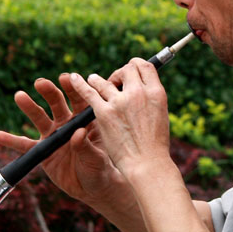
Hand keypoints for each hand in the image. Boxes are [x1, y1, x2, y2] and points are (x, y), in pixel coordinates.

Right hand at [0, 74, 123, 204]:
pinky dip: (12, 141)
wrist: (93, 188)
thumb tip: (79, 133)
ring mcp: (53, 136)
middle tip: (41, 83)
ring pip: (40, 119)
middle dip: (49, 92)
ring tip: (20, 96)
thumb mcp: (97, 158)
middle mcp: (67, 124)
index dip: (72, 89)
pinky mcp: (43, 152)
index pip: (79, 100)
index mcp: (85, 120)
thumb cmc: (101, 169)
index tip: (65, 78)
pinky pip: (26, 146)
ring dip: (29, 107)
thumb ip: (86, 146)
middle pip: (57, 104)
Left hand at [68, 59, 170, 176]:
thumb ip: (149, 100)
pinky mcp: (104, 112)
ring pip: (107, 80)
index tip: (131, 72)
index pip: (146, 67)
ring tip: (93, 79)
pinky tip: (72, 79)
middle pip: (127, 69)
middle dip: (120, 73)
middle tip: (115, 82)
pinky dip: (79, 84)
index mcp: (157, 93)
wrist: (147, 164)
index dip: (137, 67)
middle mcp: (139, 93)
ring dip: (100, 79)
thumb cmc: (155, 145)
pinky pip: (89, 93)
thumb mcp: (160, 115)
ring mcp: (120, 101)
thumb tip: (142, 90)